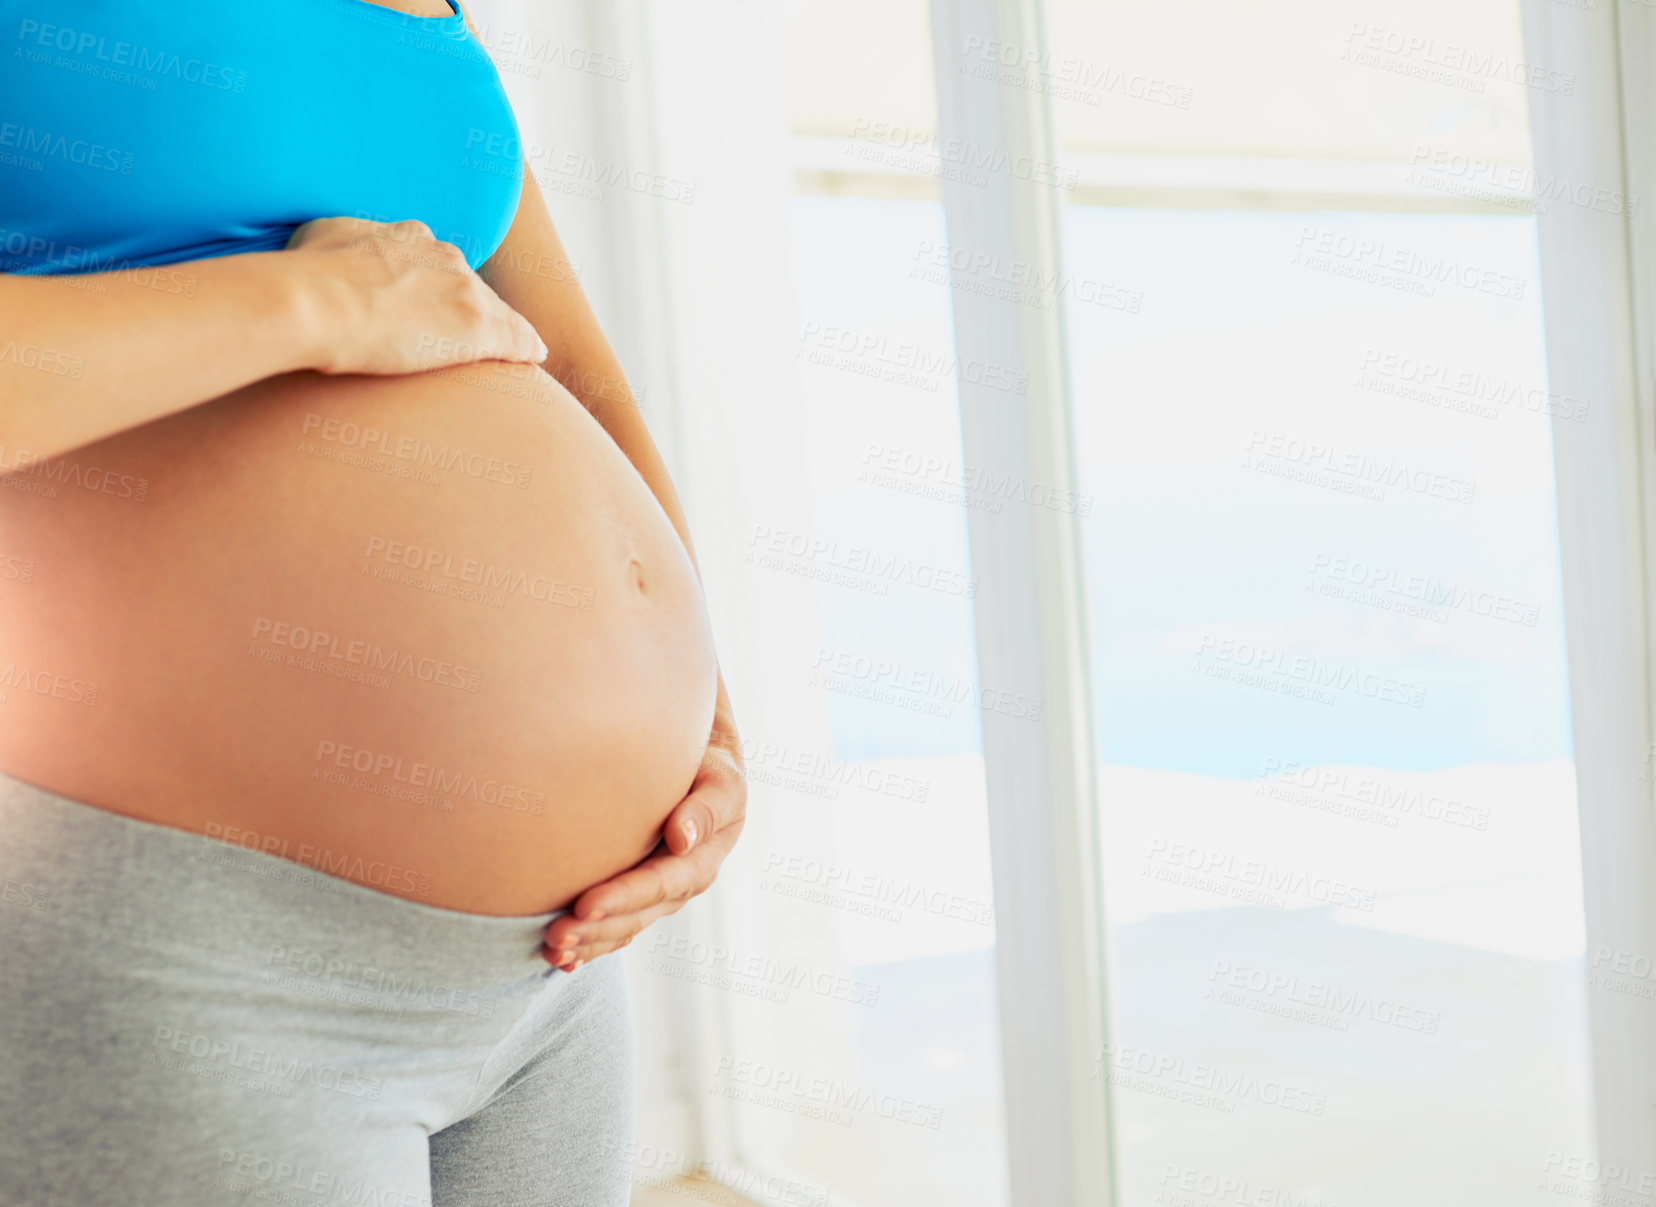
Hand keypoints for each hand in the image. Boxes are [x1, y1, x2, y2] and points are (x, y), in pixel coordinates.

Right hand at [284, 216, 548, 375]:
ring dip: (506, 329)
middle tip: (469, 334)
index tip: (437, 302)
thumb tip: (334, 246)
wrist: (315, 302)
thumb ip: (341, 239)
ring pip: (498, 311)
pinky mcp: (476, 327)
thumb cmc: (306, 274)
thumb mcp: (320, 236)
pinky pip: (514, 337)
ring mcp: (464, 291)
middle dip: (472, 308)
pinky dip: (526, 346)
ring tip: (517, 349)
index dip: (439, 285)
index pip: (439, 263)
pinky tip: (535, 356)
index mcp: (410, 235)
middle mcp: (444, 256)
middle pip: (472, 286)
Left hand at [543, 741, 746, 969]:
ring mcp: (657, 896)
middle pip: (636, 915)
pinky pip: (614, 928)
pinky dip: (589, 946)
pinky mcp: (637, 897)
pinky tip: (561, 959)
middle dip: (596, 930)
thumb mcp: (721, 783)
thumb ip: (707, 809)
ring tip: (552, 951)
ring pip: (622, 929)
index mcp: (701, 861)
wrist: (702, 768)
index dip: (623, 897)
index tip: (585, 905)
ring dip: (587, 944)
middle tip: (557, 935)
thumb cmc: (710, 770)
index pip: (659, 883)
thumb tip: (681, 839)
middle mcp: (679, 886)